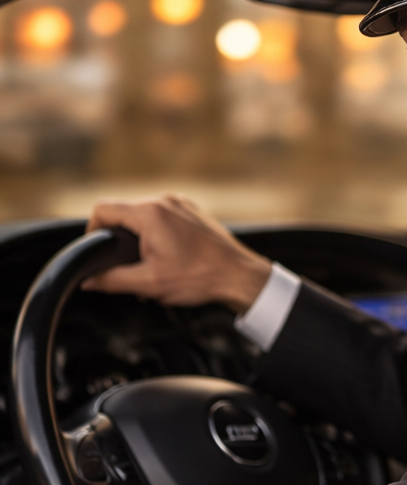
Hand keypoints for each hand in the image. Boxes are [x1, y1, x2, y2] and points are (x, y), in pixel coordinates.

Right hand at [83, 195, 271, 311]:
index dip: (92, 231)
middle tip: (125, 265)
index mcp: (150, 212)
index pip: (102, 209)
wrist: (240, 276)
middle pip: (123, 212)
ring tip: (149, 265)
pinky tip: (166, 259)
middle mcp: (164, 200)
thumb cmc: (199, 277)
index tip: (98, 251)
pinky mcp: (192, 211)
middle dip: (118, 239)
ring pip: (143, 216)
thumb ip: (112, 280)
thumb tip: (87, 281)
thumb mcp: (149, 283)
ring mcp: (180, 203)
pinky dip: (156, 235)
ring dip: (138, 239)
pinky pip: (162, 218)